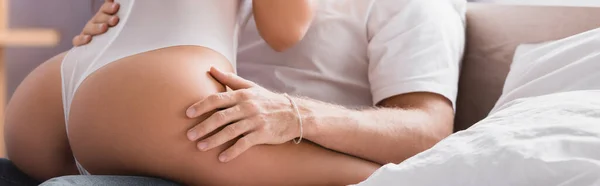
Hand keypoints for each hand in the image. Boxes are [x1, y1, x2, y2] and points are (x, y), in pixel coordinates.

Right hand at [72, 0, 119, 45]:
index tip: (116, 6)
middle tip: (115, 19)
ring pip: (89, 28)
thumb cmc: (116, 39)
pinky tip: (88, 39)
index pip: (105, 9)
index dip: (109, 7)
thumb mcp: (119, 29)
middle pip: (99, 18)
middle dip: (107, 18)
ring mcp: (87, 32)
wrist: (99, 54)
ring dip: (97, 28)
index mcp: (104, 17)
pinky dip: (82, 39)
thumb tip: (122, 6)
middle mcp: (95, 23)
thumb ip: (121, 18)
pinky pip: (78, 40)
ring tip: (104, 28)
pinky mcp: (80, 43)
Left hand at [186, 67, 302, 161]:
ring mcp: (255, 121)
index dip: (201, 106)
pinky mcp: (262, 134)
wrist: (295, 114)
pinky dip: (232, 151)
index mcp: (242, 95)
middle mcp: (247, 107)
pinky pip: (244, 143)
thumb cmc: (269, 100)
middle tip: (189, 135)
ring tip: (200, 147)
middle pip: (220, 117)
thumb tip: (211, 68)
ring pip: (230, 131)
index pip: (217, 99)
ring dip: (213, 140)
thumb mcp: (251, 87)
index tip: (188, 114)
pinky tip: (221, 158)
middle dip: (203, 127)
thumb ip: (230, 80)